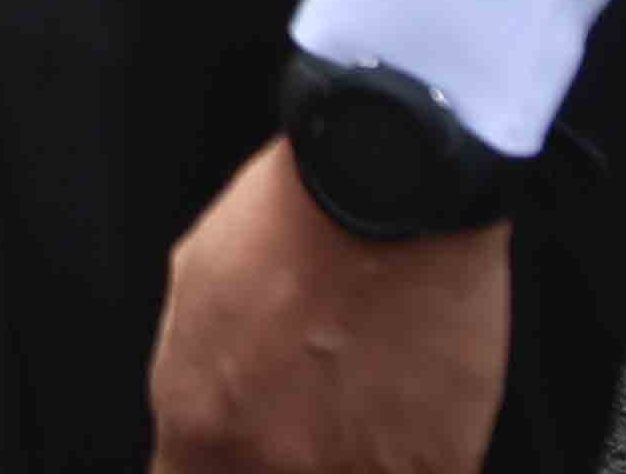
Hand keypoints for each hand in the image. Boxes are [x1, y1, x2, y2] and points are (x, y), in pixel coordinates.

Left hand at [147, 140, 508, 473]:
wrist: (390, 180)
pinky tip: (409, 405)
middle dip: (282, 455)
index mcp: (199, 421)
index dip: (216, 464)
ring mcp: (353, 470)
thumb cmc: (296, 215)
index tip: (240, 445)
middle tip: (307, 410)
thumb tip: (201, 418)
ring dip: (347, 454)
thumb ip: (191, 370)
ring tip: (362, 397)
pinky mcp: (434, 465)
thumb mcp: (195, 284)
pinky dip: (410, 455)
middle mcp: (270, 459)